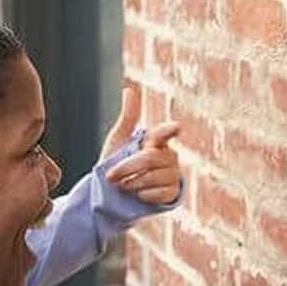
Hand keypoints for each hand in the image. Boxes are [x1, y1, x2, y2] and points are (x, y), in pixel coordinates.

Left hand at [100, 85, 183, 204]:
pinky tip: (138, 195)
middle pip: (150, 159)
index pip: (164, 134)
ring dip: (132, 183)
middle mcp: (169, 156)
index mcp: (157, 141)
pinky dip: (143, 195)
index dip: (169, 130)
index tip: (176, 127)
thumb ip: (128, 117)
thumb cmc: (117, 163)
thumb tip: (129, 90)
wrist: (114, 193)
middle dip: (127, 168)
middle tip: (111, 176)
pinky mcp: (172, 193)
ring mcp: (173, 175)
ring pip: (153, 177)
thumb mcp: (119, 140)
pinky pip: (159, 193)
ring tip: (124, 185)